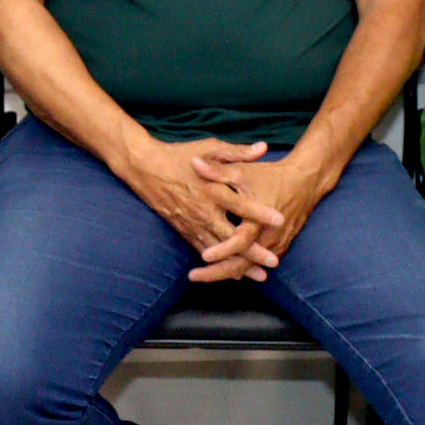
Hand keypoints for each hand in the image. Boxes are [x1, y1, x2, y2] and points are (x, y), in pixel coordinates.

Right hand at [107, 134, 285, 283]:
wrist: (144, 166)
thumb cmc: (178, 155)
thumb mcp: (209, 148)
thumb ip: (237, 152)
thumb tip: (263, 147)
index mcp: (212, 189)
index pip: (241, 204)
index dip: (261, 212)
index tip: (281, 219)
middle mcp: (203, 210)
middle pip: (232, 235)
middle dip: (254, 251)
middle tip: (274, 261)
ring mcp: (192, 222)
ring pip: (219, 249)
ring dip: (239, 264)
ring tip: (259, 276)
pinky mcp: (183, 229)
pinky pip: (202, 249)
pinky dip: (218, 263)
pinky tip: (231, 273)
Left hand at [191, 146, 336, 275]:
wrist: (305, 182)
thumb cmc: (271, 176)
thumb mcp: (244, 171)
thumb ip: (218, 171)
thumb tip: (194, 164)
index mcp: (259, 219)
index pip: (241, 241)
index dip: (223, 250)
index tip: (204, 256)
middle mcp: (269, 236)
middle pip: (243, 263)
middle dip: (217, 272)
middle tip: (194, 277)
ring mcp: (275, 244)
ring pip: (249, 266)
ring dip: (227, 272)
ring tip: (203, 276)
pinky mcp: (278, 246)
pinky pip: (257, 263)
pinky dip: (241, 268)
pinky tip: (223, 272)